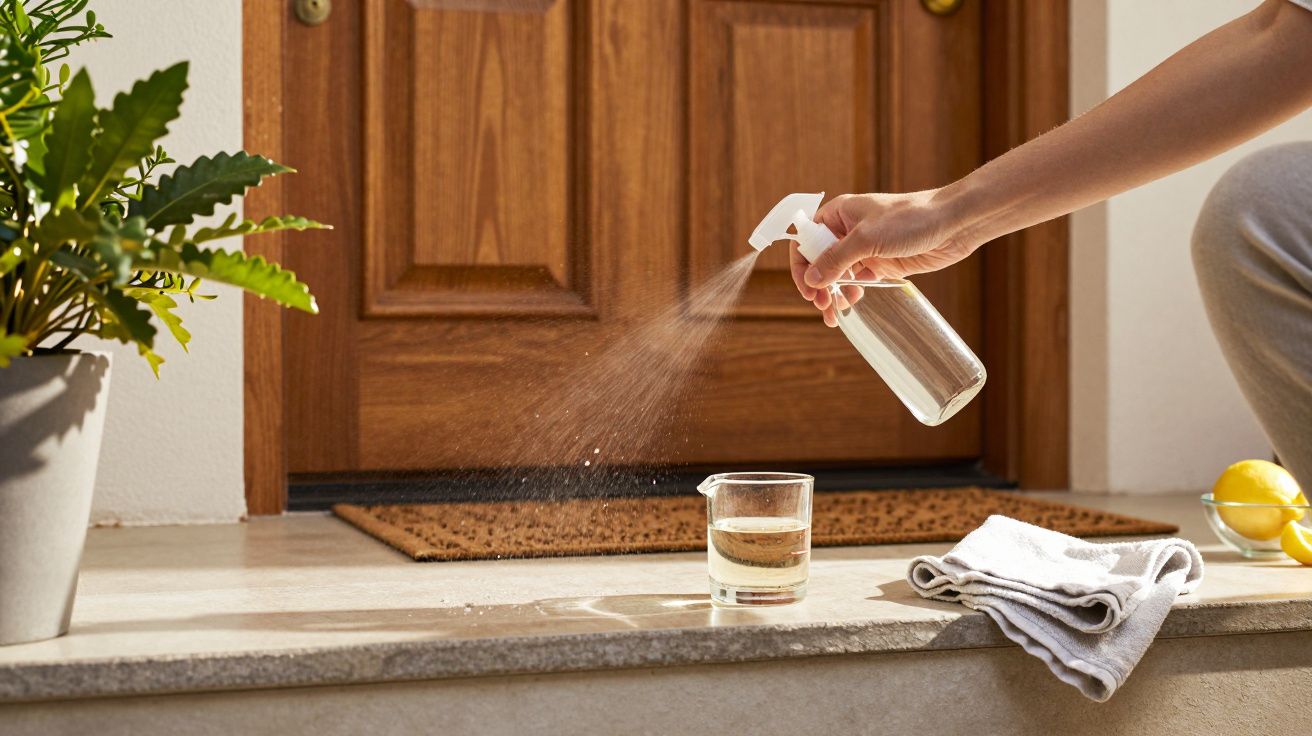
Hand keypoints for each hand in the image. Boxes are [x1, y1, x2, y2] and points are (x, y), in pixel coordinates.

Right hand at [789, 190, 977, 325]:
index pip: (806, 241)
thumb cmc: (911, 219)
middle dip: (819, 286)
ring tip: (837, 312)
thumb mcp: (867, 238)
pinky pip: (858, 281)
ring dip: (834, 293)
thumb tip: (811, 280)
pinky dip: (852, 292)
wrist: (953, 223)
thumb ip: (836, 259)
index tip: (808, 290)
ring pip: (838, 274)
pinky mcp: (882, 263)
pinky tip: (854, 302)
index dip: (802, 267)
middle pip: (820, 261)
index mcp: (838, 214)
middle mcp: (847, 230)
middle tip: (824, 307)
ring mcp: (865, 248)